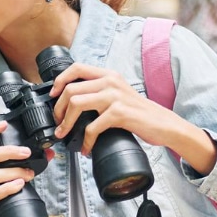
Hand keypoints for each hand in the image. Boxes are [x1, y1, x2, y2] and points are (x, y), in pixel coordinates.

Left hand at [49, 62, 174, 154]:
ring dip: (66, 123)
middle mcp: (110, 82)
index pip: (76, 68)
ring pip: (76, 103)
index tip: (53, 96)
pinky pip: (92, 127)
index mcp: (109, 75)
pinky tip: (87, 148)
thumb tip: (72, 102)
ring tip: (64, 135)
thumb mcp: (119, 94)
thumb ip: (100, 92)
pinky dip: (86, 141)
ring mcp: (115, 97)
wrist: (163, 124)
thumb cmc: (139, 113)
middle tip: (58, 123)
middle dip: (58, 109)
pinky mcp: (119, 113)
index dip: (60, 81)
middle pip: (71, 89)